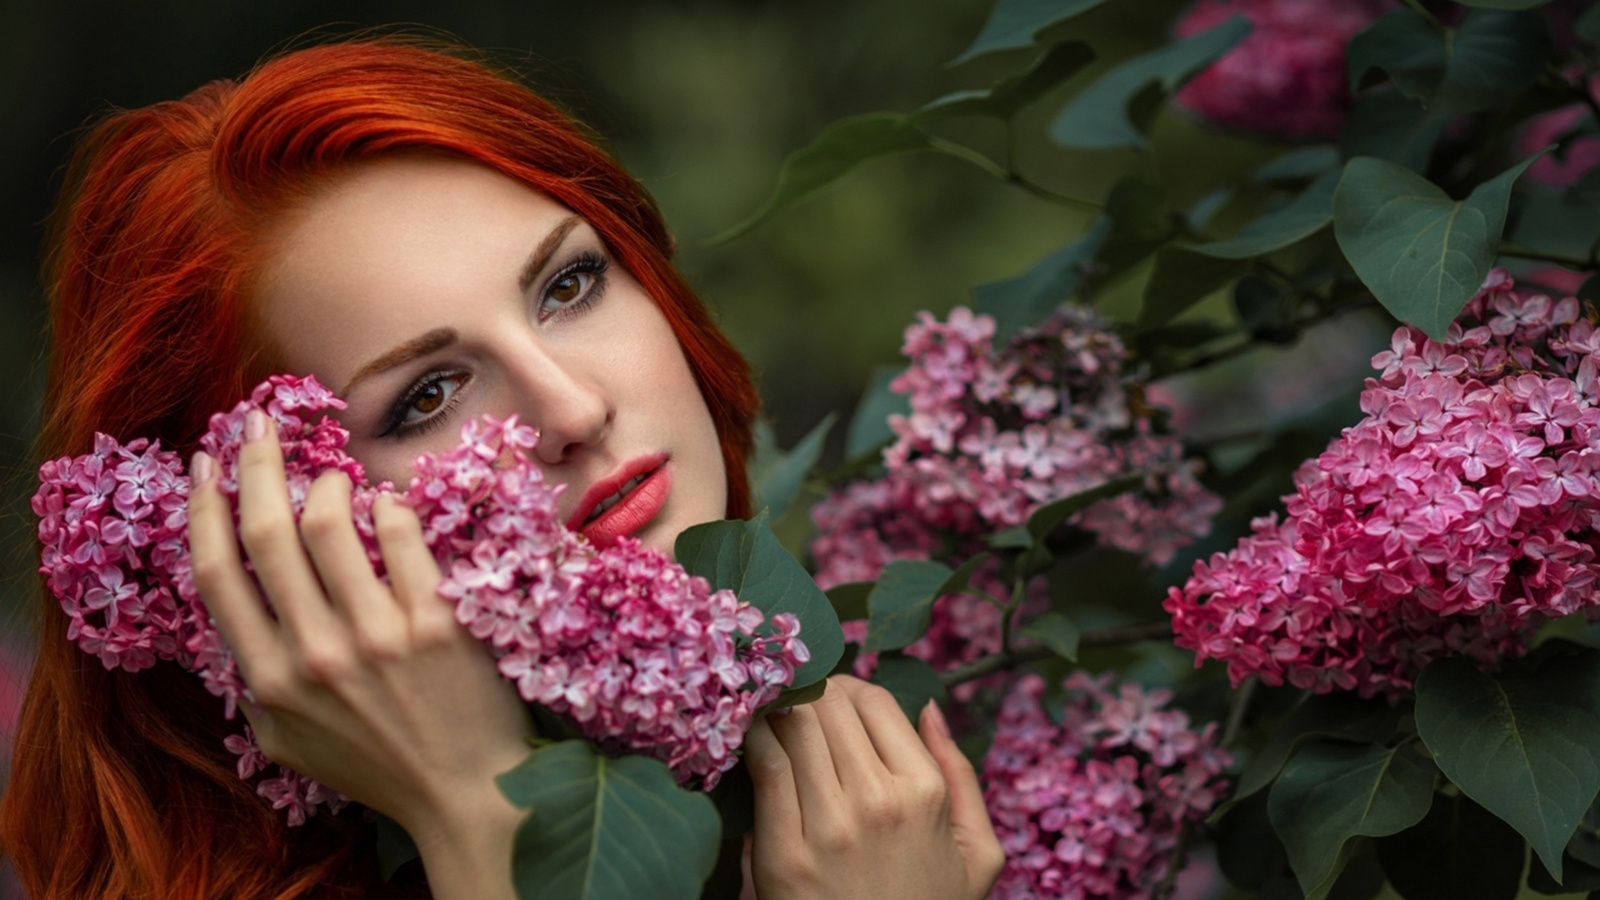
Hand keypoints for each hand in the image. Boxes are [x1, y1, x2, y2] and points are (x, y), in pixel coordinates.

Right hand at [187, 411, 531, 895]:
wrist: (465, 790)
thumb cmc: (378, 762)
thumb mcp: (290, 740)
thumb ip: (256, 682)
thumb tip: (239, 615)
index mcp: (272, 681)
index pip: (218, 575)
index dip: (204, 509)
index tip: (205, 465)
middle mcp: (318, 653)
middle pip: (267, 532)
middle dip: (254, 464)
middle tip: (258, 426)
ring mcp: (379, 634)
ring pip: (329, 520)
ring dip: (324, 481)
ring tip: (332, 477)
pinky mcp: (437, 620)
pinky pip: (400, 533)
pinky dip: (386, 507)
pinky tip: (387, 508)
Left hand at [744, 675, 1004, 899]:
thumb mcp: (976, 853)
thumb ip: (960, 774)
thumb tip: (930, 708)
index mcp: (924, 792)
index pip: (874, 700)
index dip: (848, 689)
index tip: (832, 697)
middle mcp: (879, 800)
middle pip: (829, 706)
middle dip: (810, 693)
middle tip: (796, 700)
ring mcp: (829, 826)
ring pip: (794, 725)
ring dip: (779, 709)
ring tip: (771, 710)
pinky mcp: (784, 852)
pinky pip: (764, 766)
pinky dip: (754, 739)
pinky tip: (750, 736)